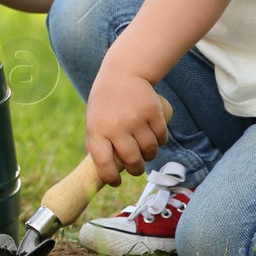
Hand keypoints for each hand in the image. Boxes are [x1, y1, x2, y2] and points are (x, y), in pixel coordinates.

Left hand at [85, 70, 168, 186]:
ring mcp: (136, 119)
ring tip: (145, 151)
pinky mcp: (153, 113)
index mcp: (97, 129)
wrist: (123, 72)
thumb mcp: (93, 119)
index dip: (110, 178)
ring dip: (150, 156)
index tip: (116, 182)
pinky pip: (162, 137)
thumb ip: (96, 143)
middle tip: (136, 168)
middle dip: (136, 170)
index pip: (104, 164)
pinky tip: (155, 138)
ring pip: (150, 151)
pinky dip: (160, 142)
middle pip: (132, 161)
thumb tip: (100, 171)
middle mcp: (117, 126)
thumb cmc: (105, 101)